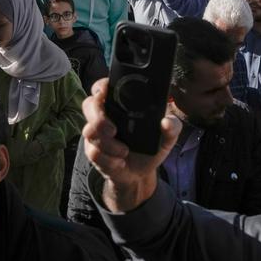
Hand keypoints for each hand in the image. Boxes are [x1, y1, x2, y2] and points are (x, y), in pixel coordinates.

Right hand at [82, 78, 180, 211]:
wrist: (141, 173)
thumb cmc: (151, 147)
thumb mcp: (167, 137)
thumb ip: (172, 126)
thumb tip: (166, 122)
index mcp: (120, 105)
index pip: (103, 87)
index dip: (100, 87)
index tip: (104, 92)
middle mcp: (105, 116)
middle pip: (88, 105)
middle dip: (98, 117)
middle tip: (114, 130)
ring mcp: (96, 134)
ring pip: (89, 131)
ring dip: (108, 145)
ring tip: (124, 152)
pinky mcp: (93, 152)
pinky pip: (93, 153)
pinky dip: (108, 159)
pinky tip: (119, 163)